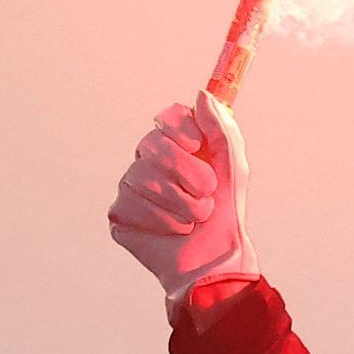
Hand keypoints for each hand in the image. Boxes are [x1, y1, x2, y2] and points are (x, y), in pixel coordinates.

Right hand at [108, 90, 260, 319]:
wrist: (217, 259)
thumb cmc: (226, 214)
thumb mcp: (233, 167)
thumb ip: (221, 129)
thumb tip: (202, 93)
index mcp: (175, 147)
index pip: (166, 117)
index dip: (179, 127)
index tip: (196, 143)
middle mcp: (148, 163)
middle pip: (152, 144)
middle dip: (187, 171)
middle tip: (207, 191)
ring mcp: (130, 189)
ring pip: (143, 177)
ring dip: (181, 201)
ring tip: (196, 217)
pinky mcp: (120, 216)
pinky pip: (131, 204)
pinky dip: (162, 220)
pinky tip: (175, 230)